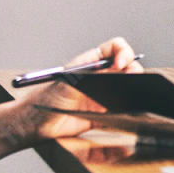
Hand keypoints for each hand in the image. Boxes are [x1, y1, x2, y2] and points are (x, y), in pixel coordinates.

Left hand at [15, 37, 144, 143]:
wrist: (39, 124)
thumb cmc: (46, 98)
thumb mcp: (68, 80)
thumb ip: (90, 73)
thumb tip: (113, 68)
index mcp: (92, 63)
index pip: (115, 48)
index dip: (123, 52)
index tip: (122, 64)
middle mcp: (101, 76)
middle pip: (128, 67)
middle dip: (134, 70)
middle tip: (133, 79)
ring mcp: (106, 94)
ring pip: (129, 87)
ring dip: (134, 89)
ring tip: (132, 94)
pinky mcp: (106, 113)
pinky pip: (124, 109)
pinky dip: (130, 109)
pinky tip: (127, 110)